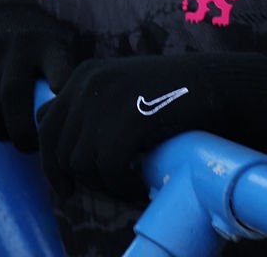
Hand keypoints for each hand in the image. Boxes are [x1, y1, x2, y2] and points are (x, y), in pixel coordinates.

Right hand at [0, 0, 83, 151]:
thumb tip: (80, 118)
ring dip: (1, 131)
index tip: (62, 103)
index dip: (62, 84)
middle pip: (13, 96)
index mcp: (44, 44)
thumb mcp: (52, 42)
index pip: (57, 66)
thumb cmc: (31, 37)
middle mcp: (13, 49)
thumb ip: (63, 73)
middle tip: (30, 146)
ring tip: (11, 134)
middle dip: (22, 132)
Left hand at [38, 52, 266, 200]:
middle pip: (57, 147)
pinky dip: (122, 188)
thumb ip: (92, 107)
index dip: (53, 160)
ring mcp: (107, 101)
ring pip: (82, 163)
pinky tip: (140, 189)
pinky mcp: (128, 121)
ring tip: (130, 186)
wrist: (222, 87)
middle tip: (105, 190)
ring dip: (105, 185)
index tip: (69, 183)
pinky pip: (109, 170)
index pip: (45, 124)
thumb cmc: (176, 94)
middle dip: (77, 177)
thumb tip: (59, 141)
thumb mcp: (123, 90)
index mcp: (84, 75)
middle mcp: (88, 84)